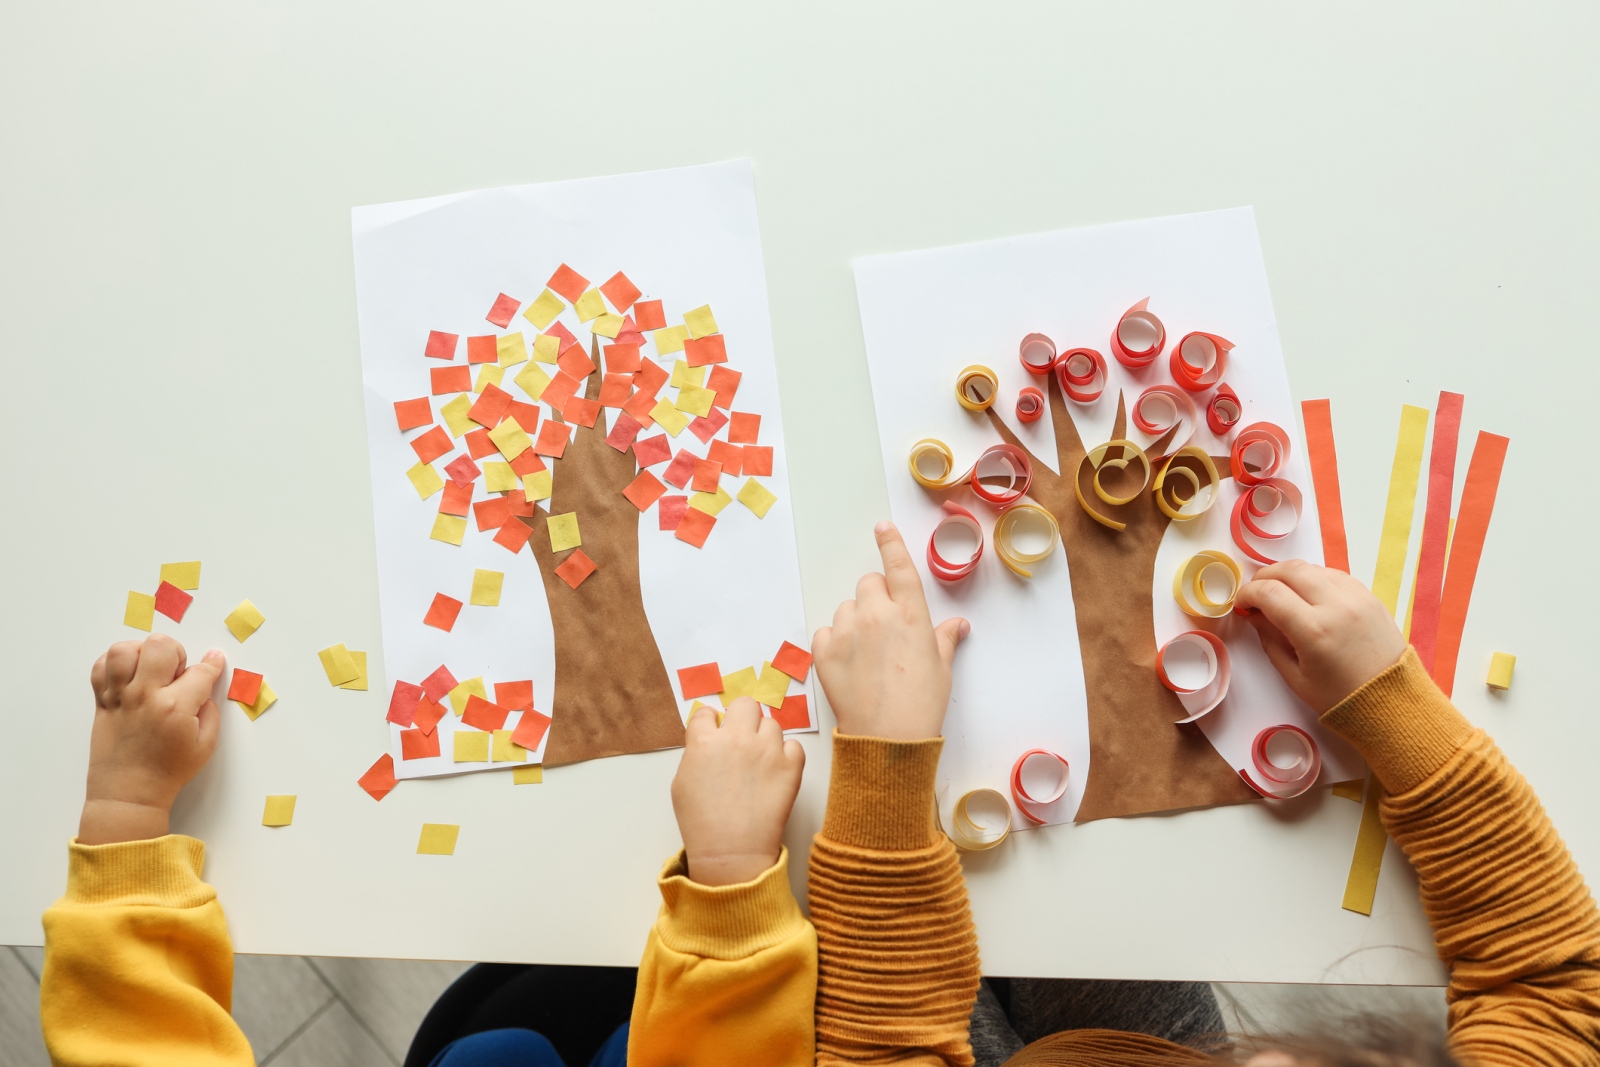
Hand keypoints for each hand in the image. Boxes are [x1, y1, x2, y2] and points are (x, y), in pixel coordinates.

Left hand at [79, 635, 225, 844]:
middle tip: (175, 674)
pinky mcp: (101, 702)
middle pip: (159, 646)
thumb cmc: (169, 772)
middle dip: (175, 653)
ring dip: (142, 654)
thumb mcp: (205, 745)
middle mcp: (145, 696)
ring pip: (124, 650)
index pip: (200, 671)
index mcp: (175, 707)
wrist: (129, 794)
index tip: (214, 660)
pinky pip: (100, 668)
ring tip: (149, 671)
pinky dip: (115, 665)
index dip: (212, 664)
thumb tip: (203, 689)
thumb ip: (210, 712)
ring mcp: (119, 697)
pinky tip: (128, 678)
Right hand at [671, 698, 804, 886]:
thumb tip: (707, 740)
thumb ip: (695, 752)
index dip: (711, 723)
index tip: (715, 732)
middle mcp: (737, 738)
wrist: (731, 851)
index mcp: (705, 741)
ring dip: (764, 738)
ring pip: (771, 724)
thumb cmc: (701, 822)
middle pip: (745, 705)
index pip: (708, 713)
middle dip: (742, 718)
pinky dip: (787, 755)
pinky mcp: (791, 765)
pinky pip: (794, 745)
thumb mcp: (681, 782)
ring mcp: (767, 750)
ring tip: (759, 762)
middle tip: (741, 738)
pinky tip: (776, 772)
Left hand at [812, 521, 968, 740]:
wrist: (888, 741)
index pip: (898, 566)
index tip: (882, 528)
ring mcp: (847, 632)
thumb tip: (956, 625)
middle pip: (868, 584)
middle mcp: (876, 615)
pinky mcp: (823, 651)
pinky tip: (849, 663)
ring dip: (855, 621)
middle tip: (885, 628)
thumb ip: (944, 638)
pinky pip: (825, 632)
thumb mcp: (941, 668)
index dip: (891, 543)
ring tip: (868, 654)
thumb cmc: (921, 705)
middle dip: (876, 598)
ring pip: (846, 608)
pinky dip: (834, 642)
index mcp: (910, 614)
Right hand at [1236, 560, 1407, 713]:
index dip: (1246, 594)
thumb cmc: (1340, 698)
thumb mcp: (1295, 677)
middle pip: (1290, 570)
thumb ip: (1270, 640)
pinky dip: (1314, 578)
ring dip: (1289, 575)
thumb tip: (1255, 615)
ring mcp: (1357, 597)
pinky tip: (1307, 594)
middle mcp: (1336, 606)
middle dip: (1264, 577)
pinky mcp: (1370, 596)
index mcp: (1314, 630)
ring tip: (1281, 594)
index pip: (1269, 593)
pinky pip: (1335, 574)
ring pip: (1312, 567)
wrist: (1392, 702)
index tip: (1240, 604)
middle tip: (1255, 594)